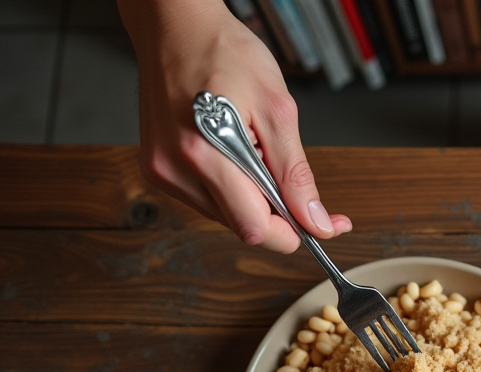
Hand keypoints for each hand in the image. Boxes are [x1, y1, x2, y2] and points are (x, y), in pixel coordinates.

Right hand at [119, 0, 350, 252]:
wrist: (176, 27)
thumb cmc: (224, 53)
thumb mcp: (278, 110)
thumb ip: (296, 174)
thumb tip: (315, 220)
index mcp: (204, 155)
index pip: (256, 228)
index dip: (293, 234)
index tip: (320, 226)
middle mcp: (175, 170)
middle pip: (243, 225)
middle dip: (276, 213)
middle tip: (291, 180)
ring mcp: (162, 171)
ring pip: (225, 215)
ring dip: (252, 198)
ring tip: (253, 150)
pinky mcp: (157, 169)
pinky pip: (206, 198)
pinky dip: (230, 187)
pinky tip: (233, 154)